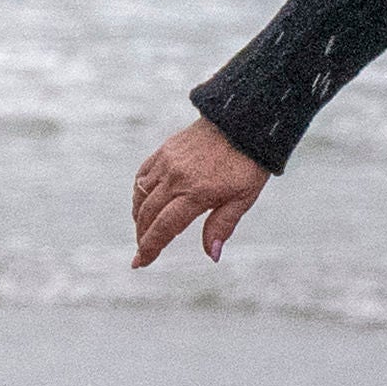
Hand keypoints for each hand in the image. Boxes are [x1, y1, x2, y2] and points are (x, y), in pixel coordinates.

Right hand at [132, 118, 269, 267]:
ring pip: (141, 195)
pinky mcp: (165, 150)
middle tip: (142, 251)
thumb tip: (211, 255)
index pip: (164, 227)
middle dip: (142, 237)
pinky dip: (139, 192)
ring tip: (143, 230)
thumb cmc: (248, 163)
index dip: (150, 248)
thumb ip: (223, 225)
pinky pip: (143, 175)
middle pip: (148, 214)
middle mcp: (177, 178)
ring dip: (138, 216)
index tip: (140, 263)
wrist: (244, 122)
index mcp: (196, 193)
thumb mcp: (244, 198)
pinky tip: (143, 202)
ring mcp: (168, 162)